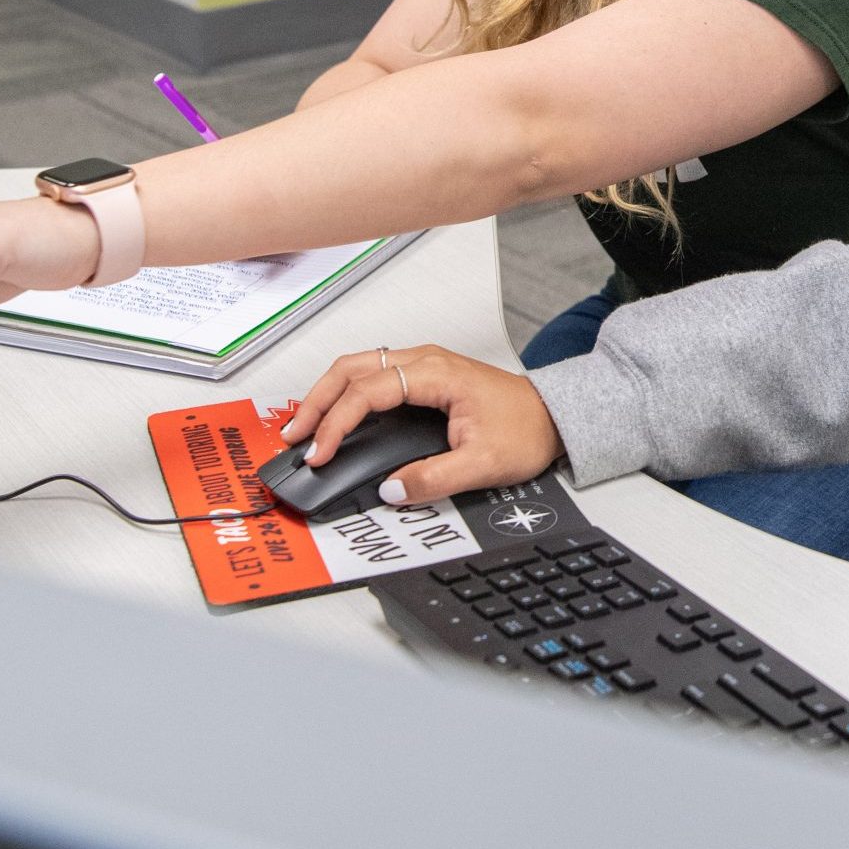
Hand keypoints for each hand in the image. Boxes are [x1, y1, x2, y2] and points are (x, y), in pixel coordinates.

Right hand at [282, 344, 561, 500]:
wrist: (554, 417)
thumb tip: (390, 488)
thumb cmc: (527, 430)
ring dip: (326, 394)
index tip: (322, 453)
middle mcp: (425, 361)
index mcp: (437, 374)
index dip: (338, 424)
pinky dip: (345, 394)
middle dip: (316, 401)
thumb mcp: (484, 464)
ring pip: (358, 367)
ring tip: (305, 428)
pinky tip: (335, 416)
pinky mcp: (424, 376)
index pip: (369, 392)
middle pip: (352, 368)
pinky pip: (372, 376)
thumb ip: (433, 478)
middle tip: (294, 437)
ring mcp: (423, 364)